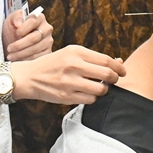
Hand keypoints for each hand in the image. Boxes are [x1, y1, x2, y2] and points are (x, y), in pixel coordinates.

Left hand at [2, 8, 53, 60]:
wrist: (14, 40)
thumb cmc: (13, 29)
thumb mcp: (11, 20)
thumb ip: (16, 17)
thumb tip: (19, 23)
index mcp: (39, 18)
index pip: (33, 22)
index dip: (23, 29)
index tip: (16, 33)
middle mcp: (46, 29)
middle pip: (34, 38)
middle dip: (19, 45)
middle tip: (9, 48)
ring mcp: (48, 41)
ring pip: (35, 49)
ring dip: (20, 54)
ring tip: (11, 55)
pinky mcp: (48, 52)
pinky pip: (38, 58)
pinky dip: (26, 60)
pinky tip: (18, 59)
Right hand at [11, 45, 125, 104]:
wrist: (30, 76)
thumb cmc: (54, 64)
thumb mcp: (71, 54)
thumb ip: (93, 58)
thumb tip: (118, 62)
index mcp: (76, 52)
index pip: (106, 60)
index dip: (119, 67)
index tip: (122, 70)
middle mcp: (73, 65)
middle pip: (107, 74)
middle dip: (116, 78)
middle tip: (115, 80)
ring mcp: (69, 82)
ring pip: (101, 89)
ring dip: (104, 89)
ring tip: (100, 87)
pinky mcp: (66, 97)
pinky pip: (90, 100)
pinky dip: (93, 98)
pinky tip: (88, 93)